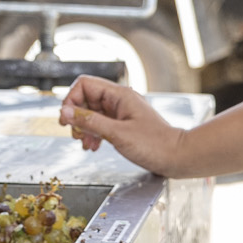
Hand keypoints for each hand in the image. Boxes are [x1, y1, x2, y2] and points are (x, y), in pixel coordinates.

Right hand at [56, 76, 186, 173]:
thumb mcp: (116, 134)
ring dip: (84, 128)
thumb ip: (89, 122)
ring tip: (85, 143)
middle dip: (77, 117)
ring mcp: (122, 112)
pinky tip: (94, 146)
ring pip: (92, 113)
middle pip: (86, 99)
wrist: (176, 157)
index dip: (71, 100)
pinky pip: (101, 124)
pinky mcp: (123, 124)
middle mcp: (119, 100)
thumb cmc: (155, 144)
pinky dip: (94, 134)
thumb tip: (66, 112)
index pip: (84, 85)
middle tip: (76, 135)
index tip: (67, 120)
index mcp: (119, 95)